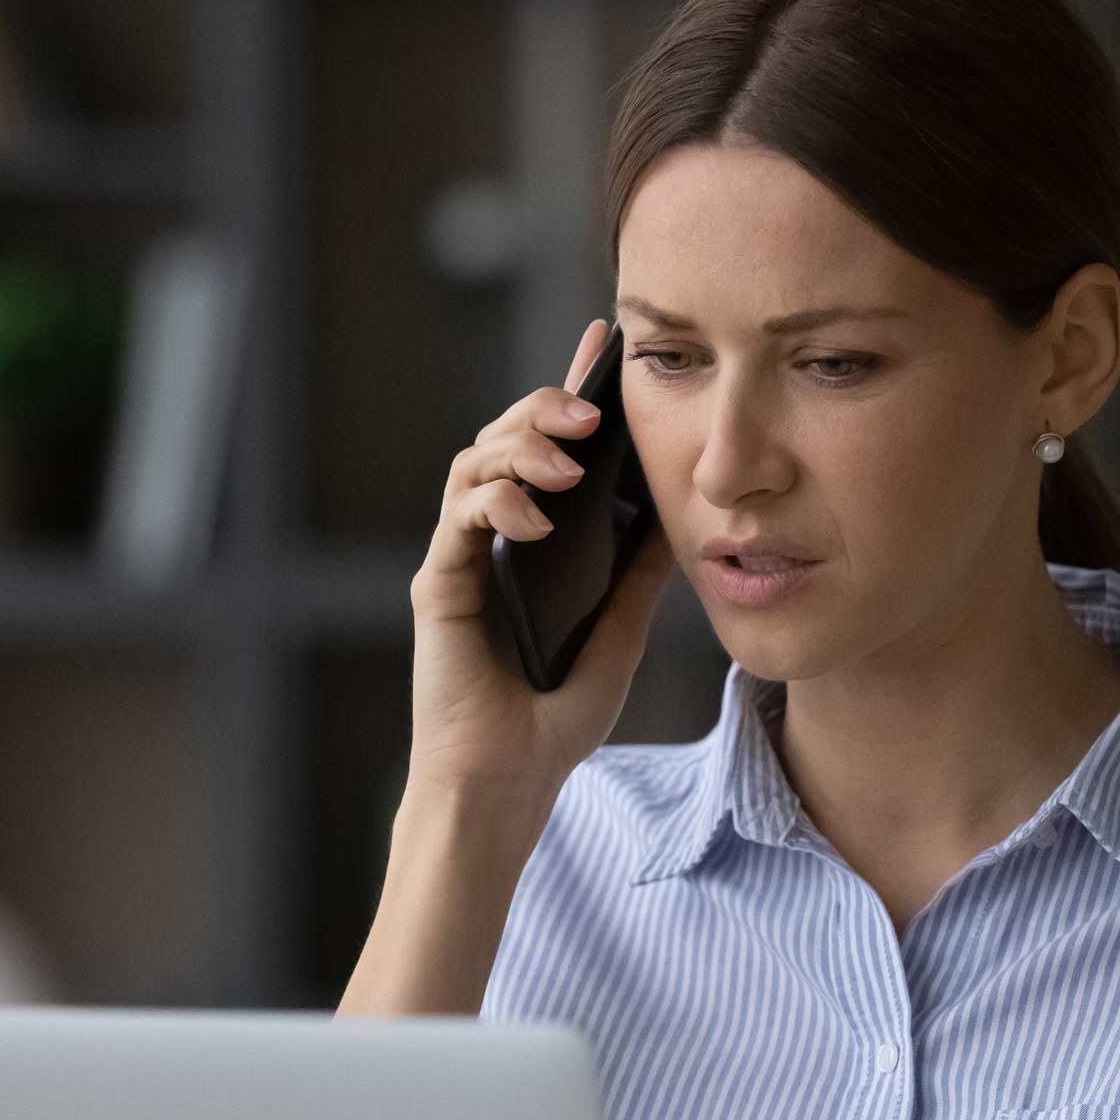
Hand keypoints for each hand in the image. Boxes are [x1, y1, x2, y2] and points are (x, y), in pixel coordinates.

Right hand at [407, 320, 676, 809]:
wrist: (512, 778)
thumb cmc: (557, 714)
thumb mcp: (623, 631)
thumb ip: (640, 571)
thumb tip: (680, 508)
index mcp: (538, 538)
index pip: (552, 445)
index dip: (572, 387)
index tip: (604, 340)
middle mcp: (494, 536)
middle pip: (505, 436)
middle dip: (546, 407)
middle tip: (591, 409)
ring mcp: (462, 555)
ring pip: (474, 462)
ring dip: (523, 447)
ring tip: (569, 461)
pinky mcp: (439, 583)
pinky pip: (458, 517)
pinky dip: (496, 502)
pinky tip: (536, 518)